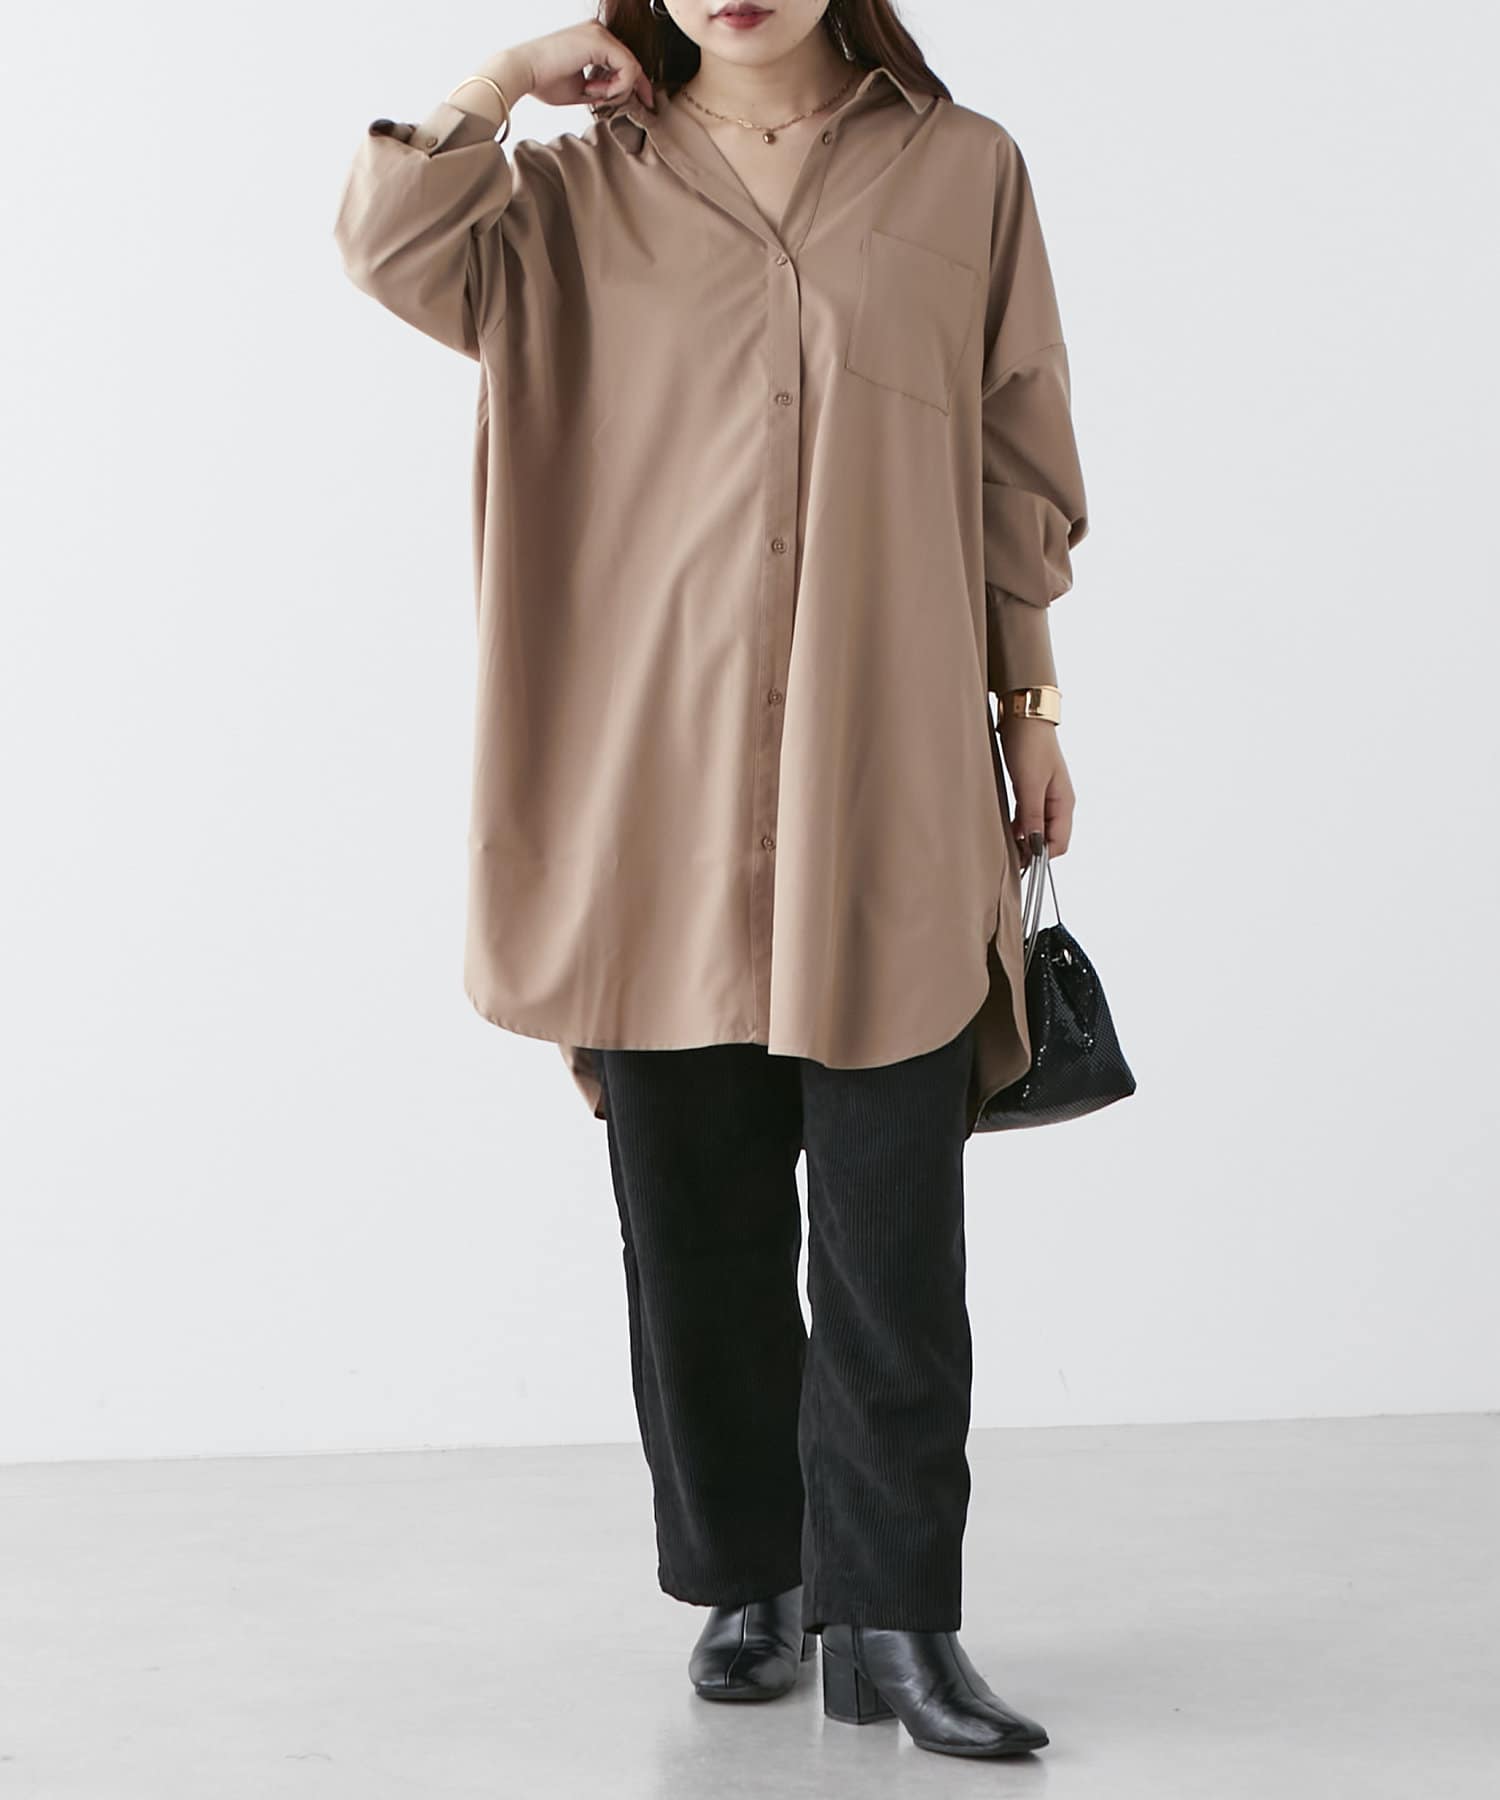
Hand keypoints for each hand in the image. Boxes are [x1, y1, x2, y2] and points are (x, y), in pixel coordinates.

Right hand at [505, 19, 656, 111]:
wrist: (522, 72)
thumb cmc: (543, 81)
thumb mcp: (580, 89)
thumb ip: (602, 90)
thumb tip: (620, 98)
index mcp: (593, 40)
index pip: (625, 62)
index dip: (638, 85)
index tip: (645, 103)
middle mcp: (598, 32)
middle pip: (632, 64)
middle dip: (628, 91)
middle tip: (607, 102)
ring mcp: (600, 33)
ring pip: (631, 68)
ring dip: (616, 90)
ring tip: (592, 93)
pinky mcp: (600, 40)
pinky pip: (627, 68)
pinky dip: (616, 86)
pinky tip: (594, 89)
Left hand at [998, 716, 1073, 871]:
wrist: (1024, 715)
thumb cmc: (1029, 745)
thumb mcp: (1029, 784)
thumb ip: (1032, 816)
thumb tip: (1034, 845)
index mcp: (1064, 802)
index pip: (1060, 844)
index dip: (1042, 856)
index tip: (1021, 861)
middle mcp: (1058, 802)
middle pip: (1050, 838)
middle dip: (1032, 850)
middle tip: (1009, 857)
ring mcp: (1045, 796)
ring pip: (1037, 828)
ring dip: (1024, 838)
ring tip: (1005, 845)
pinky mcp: (1032, 789)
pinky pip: (1028, 816)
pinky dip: (1018, 826)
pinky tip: (1006, 828)